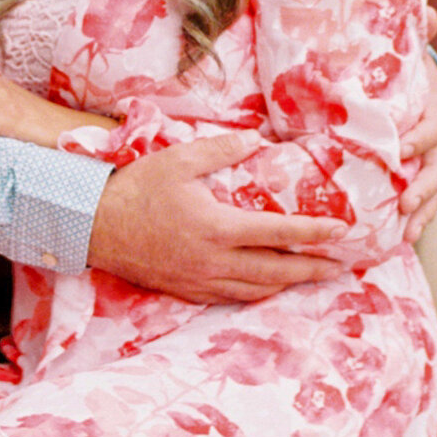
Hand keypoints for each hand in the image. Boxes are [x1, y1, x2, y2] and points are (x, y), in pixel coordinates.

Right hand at [87, 138, 350, 304]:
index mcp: (218, 228)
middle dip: (313, 270)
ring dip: (288, 284)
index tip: (341, 230)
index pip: (279, 234)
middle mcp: (215, 262)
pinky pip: (233, 297)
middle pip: (277, 272)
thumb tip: (256, 139)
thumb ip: (222, 149)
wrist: (95, 227)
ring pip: (257, 290)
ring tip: (311, 276)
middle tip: (341, 266)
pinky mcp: (188, 291)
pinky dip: (257, 292)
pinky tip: (267, 285)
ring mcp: (201, 281)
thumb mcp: (179, 159)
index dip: (314, 233)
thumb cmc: (137, 189)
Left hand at [404, 49, 436, 240]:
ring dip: (423, 212)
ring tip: (408, 233)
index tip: (399, 150)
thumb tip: (428, 12)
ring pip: (432, 190)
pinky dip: (415, 219)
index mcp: (431, 109)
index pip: (432, 126)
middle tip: (404, 203)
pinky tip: (401, 239)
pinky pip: (421, 201)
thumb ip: (417, 31)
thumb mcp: (407, 49)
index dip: (419, 139)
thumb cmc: (400, 69)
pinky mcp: (415, 175)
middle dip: (423, 186)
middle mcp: (435, 139)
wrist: (404, 85)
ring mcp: (428, 161)